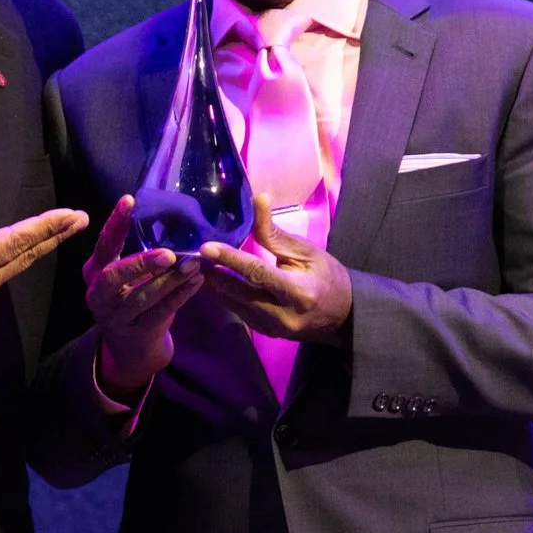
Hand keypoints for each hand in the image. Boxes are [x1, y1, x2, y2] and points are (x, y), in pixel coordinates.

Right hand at [82, 194, 202, 397]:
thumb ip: (137, 250)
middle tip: (169, 253)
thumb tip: (171, 214)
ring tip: (193, 265)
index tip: (130, 200)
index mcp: (95, 271)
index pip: (104, 243)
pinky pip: (159, 312)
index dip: (115, 223)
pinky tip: (196, 282)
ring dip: (169, 281)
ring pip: (141, 297)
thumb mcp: (126, 274)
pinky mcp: (135, 333)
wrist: (131, 346)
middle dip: (141, 263)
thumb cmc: (131, 297)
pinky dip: (179, 296)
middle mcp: (98, 293)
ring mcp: (115, 316)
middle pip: (113, 276)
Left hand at [198, 194, 351, 341]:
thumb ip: (275, 233)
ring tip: (195, 265)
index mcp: (298, 292)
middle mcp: (282, 315)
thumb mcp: (305, 251)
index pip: (257, 273)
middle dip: (212, 273)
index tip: (206, 247)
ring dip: (214, 285)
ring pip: (233, 304)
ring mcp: (272, 328)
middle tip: (190, 256)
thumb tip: (258, 199)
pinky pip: (238, 311)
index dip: (230, 259)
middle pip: (237, 292)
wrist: (342, 314)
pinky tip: (213, 280)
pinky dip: (225, 294)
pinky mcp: (265, 333)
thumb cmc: (326, 276)